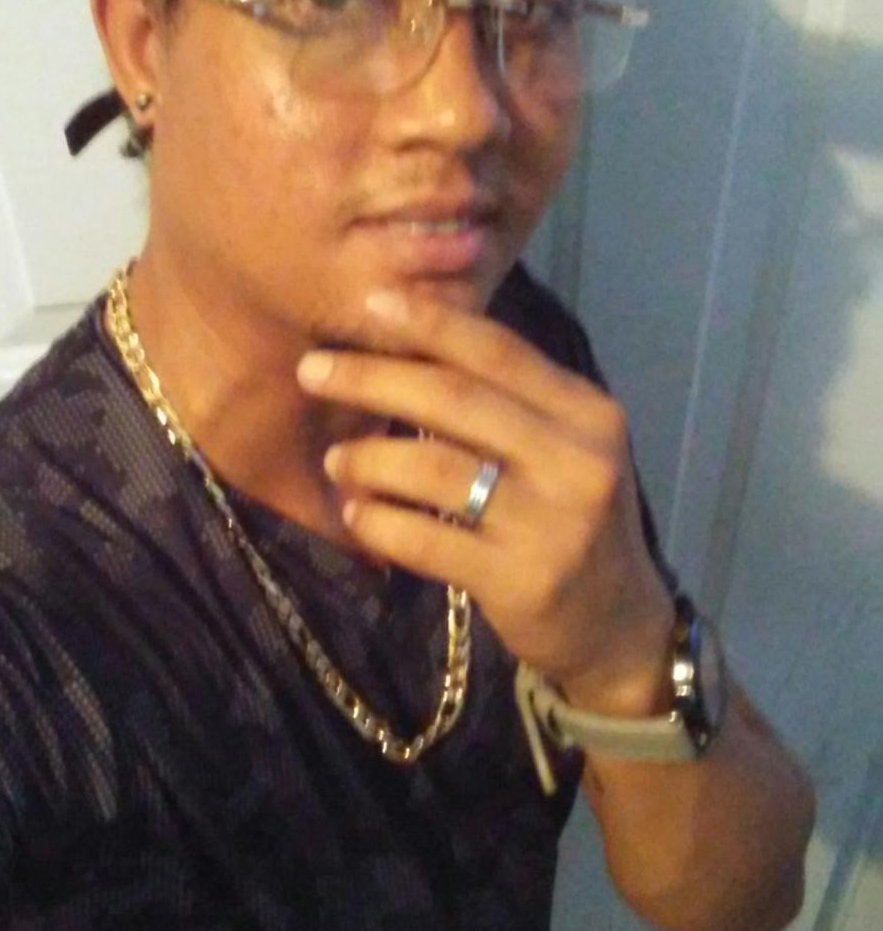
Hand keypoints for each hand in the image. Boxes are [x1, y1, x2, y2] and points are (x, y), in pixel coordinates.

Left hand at [297, 287, 674, 712]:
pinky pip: (427, 539)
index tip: (370, 303)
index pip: (498, 351)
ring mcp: (550, 524)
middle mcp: (576, 460)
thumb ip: (510, 402)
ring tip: (337, 460)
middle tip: (312, 371)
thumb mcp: (565, 451)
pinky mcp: (519, 580)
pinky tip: (357, 516)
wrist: (618, 626)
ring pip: (434, 468)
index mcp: (586, 413)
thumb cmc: (573, 523)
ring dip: (368, 457)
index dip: (429, 323)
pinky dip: (380, 522)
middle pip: (455, 399)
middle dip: (372, 377)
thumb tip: (417, 339)